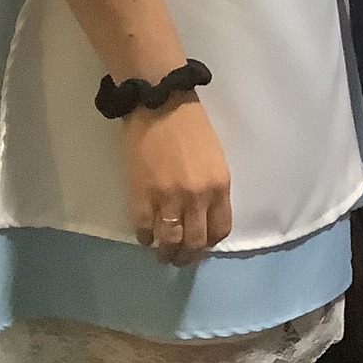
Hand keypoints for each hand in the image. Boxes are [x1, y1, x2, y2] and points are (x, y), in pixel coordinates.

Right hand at [123, 97, 232, 264]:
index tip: (202, 246)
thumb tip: (204, 214)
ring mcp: (168, 199)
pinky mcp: (141, 195)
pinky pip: (144, 229)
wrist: (160, 104)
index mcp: (220, 186)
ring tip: (163, 255)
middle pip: (195, 242)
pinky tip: (145, 237)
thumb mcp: (215, 158)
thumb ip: (213, 188)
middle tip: (180, 259)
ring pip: (169, 242)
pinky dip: (144, 238)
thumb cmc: (191, 126)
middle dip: (188, 256)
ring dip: (166, 254)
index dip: (210, 243)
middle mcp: (197, 197)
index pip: (220, 229)